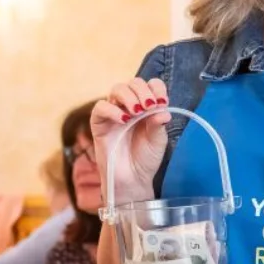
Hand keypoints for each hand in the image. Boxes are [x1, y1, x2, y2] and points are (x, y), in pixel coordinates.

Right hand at [90, 78, 170, 203]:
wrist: (132, 180)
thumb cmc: (146, 159)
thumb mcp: (158, 140)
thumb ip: (158, 124)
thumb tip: (164, 111)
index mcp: (146, 107)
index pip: (151, 85)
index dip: (157, 89)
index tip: (163, 102)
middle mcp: (129, 106)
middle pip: (133, 83)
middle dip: (143, 92)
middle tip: (150, 106)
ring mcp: (113, 113)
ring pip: (117, 89)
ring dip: (129, 97)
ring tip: (137, 112)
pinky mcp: (99, 123)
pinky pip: (101, 107)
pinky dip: (112, 110)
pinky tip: (123, 120)